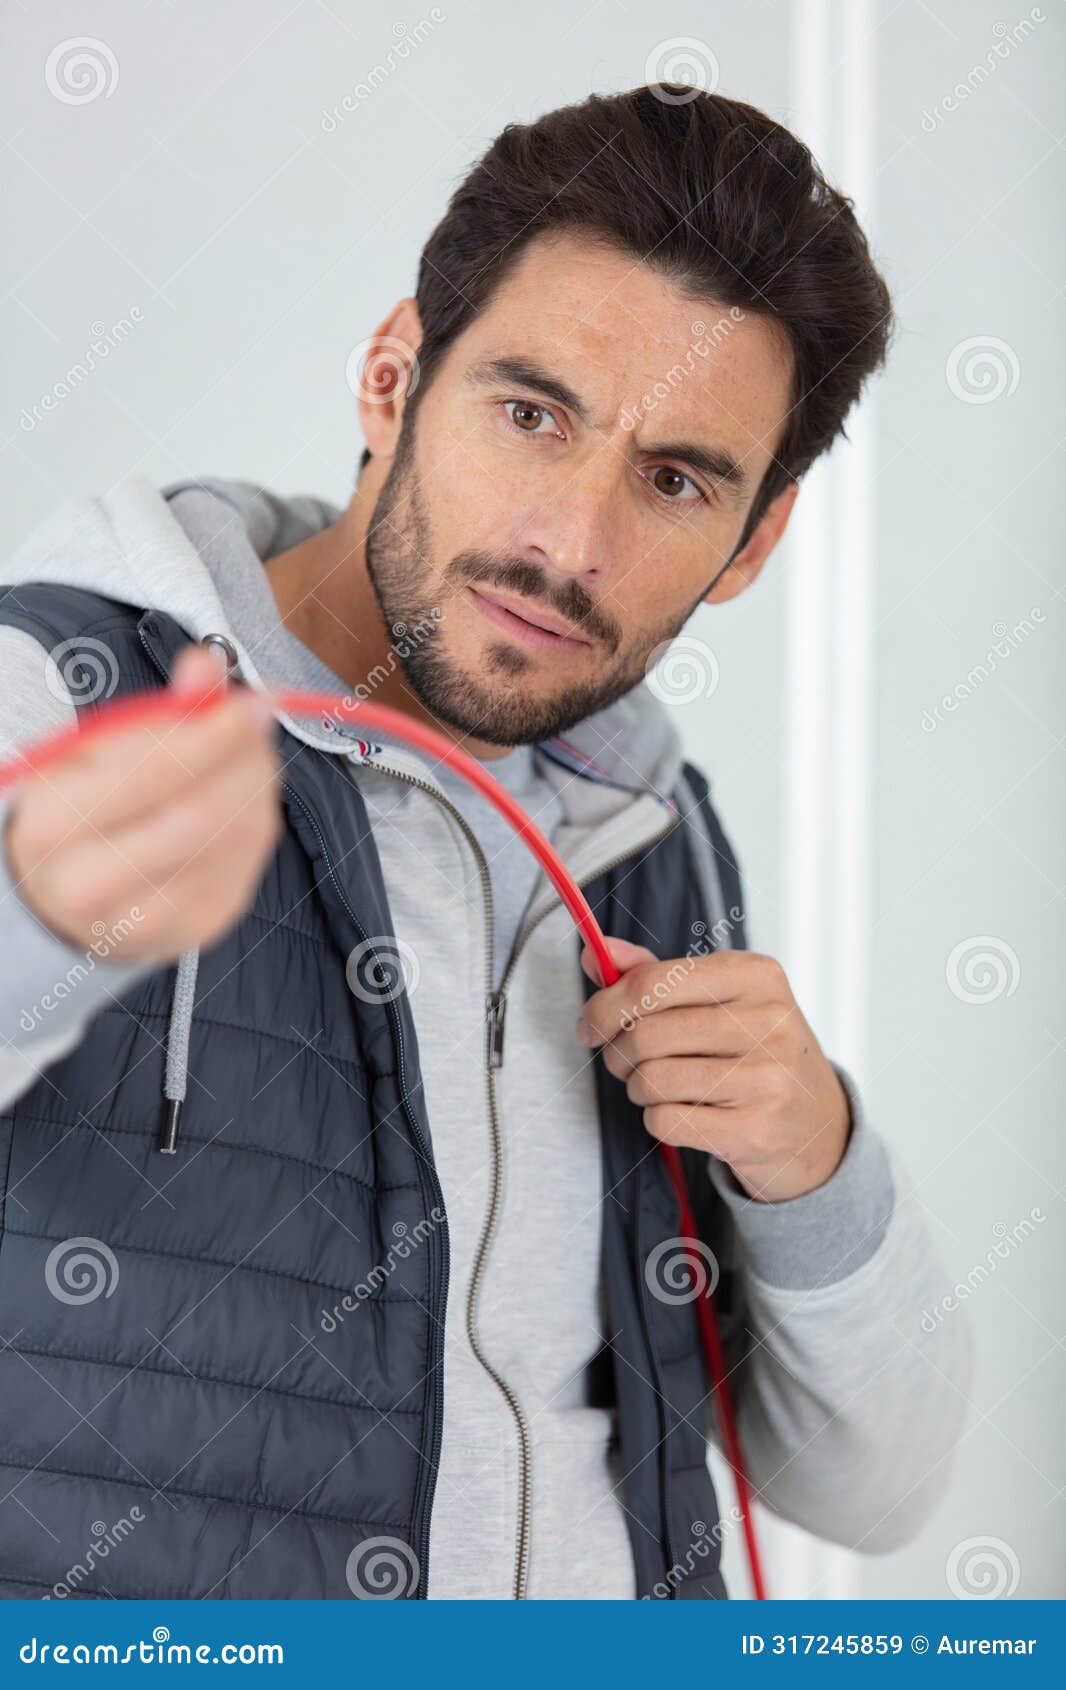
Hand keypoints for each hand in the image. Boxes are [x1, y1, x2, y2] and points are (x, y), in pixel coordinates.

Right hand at [5, 646, 282, 961]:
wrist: (67, 898)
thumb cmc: (82, 809)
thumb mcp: (93, 751)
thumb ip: (153, 711)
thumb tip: (206, 665)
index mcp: (54, 828)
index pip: (150, 776)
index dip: (211, 735)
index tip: (248, 701)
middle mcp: (94, 886)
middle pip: (200, 814)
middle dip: (244, 758)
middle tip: (257, 720)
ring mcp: (151, 920)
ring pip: (235, 837)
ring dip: (256, 783)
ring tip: (246, 754)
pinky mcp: (197, 930)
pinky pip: (249, 861)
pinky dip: (258, 816)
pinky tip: (242, 796)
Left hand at [577, 937, 850, 1201]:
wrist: (817, 1124)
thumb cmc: (754, 1052)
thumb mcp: (718, 1000)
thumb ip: (653, 975)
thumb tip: (595, 953)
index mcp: (755, 975)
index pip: (651, 982)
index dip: (604, 1006)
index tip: (590, 1025)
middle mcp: (768, 1021)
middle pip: (645, 1034)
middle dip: (617, 1053)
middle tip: (624, 1062)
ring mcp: (767, 1077)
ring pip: (651, 1080)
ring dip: (637, 1089)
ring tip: (657, 1086)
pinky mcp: (757, 1129)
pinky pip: (667, 1122)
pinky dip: (658, 1120)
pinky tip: (683, 1112)